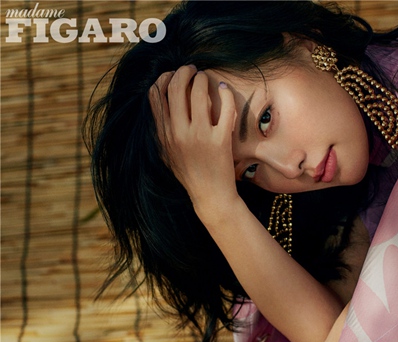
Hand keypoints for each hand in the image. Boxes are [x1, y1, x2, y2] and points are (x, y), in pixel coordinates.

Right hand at [148, 66, 239, 213]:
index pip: (155, 94)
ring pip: (198, 91)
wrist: (210, 197)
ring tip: (206, 79)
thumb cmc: (189, 174)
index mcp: (164, 135)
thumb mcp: (166, 153)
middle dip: (184, 71)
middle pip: (175, 86)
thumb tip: (157, 100)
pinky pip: (224, 106)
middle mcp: (179, 133)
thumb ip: (160, 129)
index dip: (164, 78)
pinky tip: (224, 91)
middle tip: (193, 70)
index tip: (174, 75)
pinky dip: (225, 93)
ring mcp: (199, 136)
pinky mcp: (220, 141)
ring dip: (203, 78)